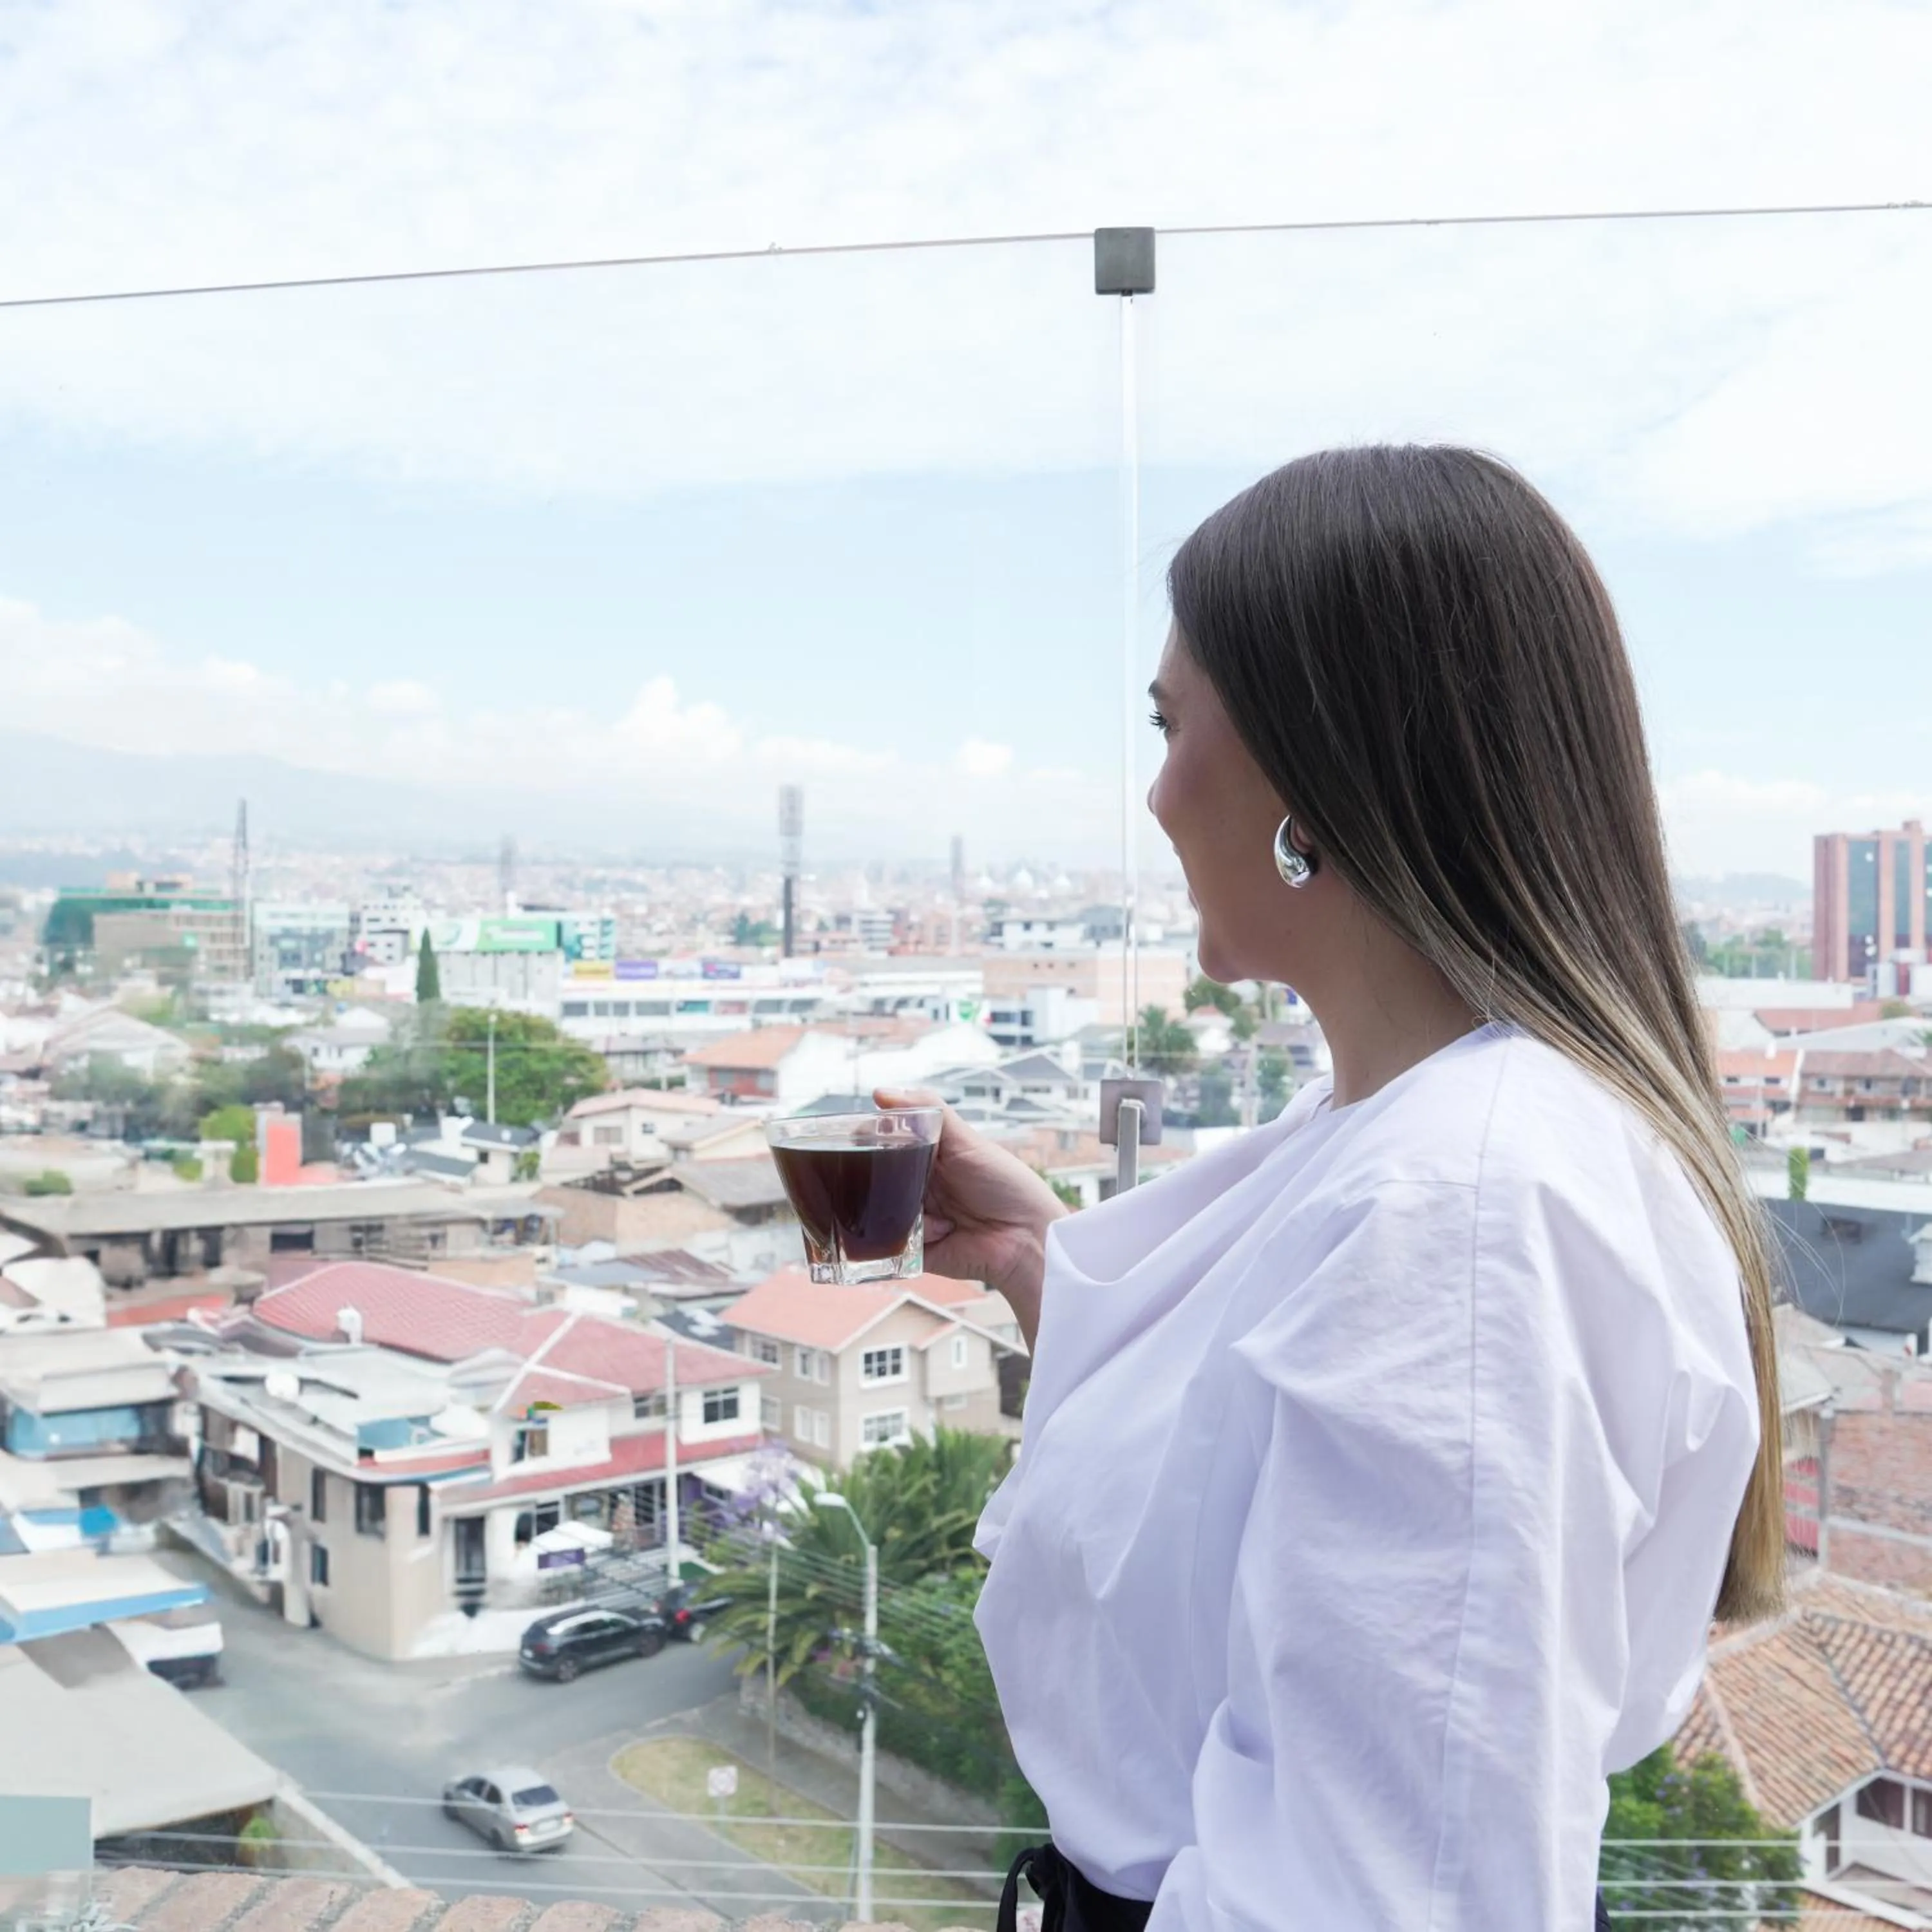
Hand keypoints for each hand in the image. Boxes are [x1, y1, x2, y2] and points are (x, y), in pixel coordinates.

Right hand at [875, 1088, 1065, 1349]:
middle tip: (904, 1179)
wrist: (1027, 1238)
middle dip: (877, 1180)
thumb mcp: (967, 1141)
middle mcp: (915, 1187)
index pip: (883, 1144)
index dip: (868, 1141)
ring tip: (939, 1212)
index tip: (862, 1137)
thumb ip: (929, 1111)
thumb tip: (881, 1093)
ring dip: (899, 1209)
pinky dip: (912, 1235)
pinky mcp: (913, 1251)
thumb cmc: (1005, 1185)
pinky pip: (890, 1244)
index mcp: (926, 1158)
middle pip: (875, 1179)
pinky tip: (944, 1232)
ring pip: (877, 1211)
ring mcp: (913, 1219)